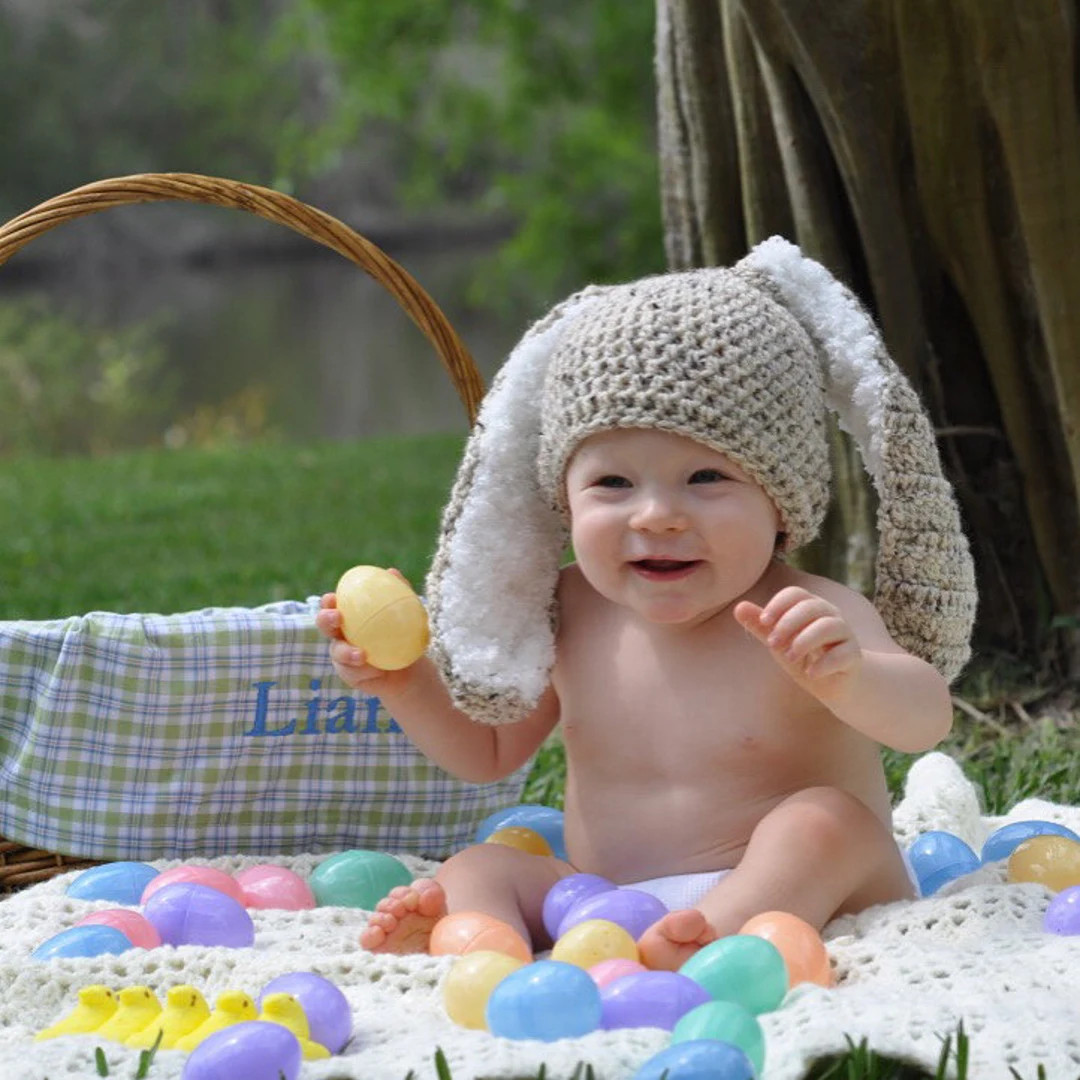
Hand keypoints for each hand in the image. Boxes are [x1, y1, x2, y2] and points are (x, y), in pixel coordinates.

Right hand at [315, 585, 415, 692]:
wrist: (411, 667)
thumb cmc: (406, 634)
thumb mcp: (408, 613)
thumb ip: (400, 592)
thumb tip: (391, 572)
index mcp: (350, 616)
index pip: (333, 606)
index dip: (328, 602)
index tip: (333, 598)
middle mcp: (342, 634)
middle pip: (325, 626)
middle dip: (325, 620)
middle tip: (337, 618)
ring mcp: (343, 657)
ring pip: (337, 653)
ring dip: (346, 653)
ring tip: (361, 655)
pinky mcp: (350, 675)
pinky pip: (353, 673)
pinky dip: (365, 671)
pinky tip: (376, 670)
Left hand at [734, 586, 861, 697]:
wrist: (835, 684)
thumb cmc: (804, 656)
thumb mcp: (779, 643)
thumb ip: (761, 626)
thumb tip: (738, 607)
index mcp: (809, 607)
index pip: (795, 593)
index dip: (778, 604)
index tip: (764, 621)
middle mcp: (829, 615)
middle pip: (811, 607)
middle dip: (788, 624)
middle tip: (772, 644)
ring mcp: (845, 634)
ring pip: (829, 626)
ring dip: (804, 642)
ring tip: (789, 658)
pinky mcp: (854, 655)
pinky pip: (843, 653)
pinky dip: (824, 663)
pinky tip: (811, 673)